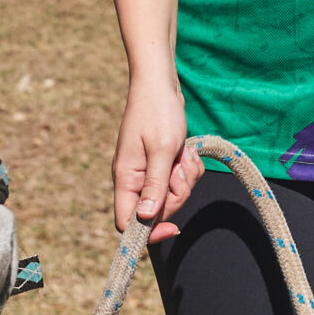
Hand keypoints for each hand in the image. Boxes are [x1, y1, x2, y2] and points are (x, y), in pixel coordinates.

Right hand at [112, 73, 201, 238]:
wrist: (160, 83)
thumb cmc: (158, 112)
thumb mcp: (162, 149)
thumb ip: (156, 185)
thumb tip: (146, 219)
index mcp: (125, 178)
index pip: (127, 223)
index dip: (149, 231)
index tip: (173, 226)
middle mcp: (133, 179)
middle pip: (156, 211)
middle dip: (177, 194)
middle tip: (181, 168)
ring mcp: (147, 171)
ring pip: (171, 195)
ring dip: (185, 178)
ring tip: (185, 154)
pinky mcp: (160, 164)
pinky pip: (178, 180)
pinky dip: (188, 168)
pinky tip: (187, 151)